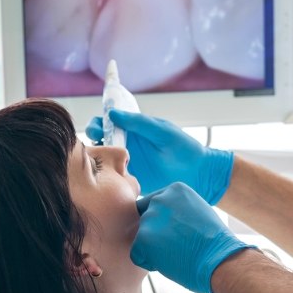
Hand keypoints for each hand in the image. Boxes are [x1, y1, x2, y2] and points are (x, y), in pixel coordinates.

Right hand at [85, 110, 233, 203]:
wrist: (198, 174)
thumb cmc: (184, 148)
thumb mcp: (162, 131)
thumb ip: (139, 122)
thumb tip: (112, 113)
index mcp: (133, 129)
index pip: (108, 122)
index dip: (99, 122)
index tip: (98, 125)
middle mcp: (127, 144)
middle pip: (101, 139)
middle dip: (94, 138)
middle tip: (97, 140)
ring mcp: (127, 162)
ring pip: (103, 158)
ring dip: (97, 156)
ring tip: (99, 157)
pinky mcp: (130, 179)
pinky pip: (112, 177)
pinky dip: (105, 175)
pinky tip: (106, 174)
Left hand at [131, 182, 252, 292]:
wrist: (219, 260)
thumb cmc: (213, 242)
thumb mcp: (197, 211)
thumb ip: (177, 209)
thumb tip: (163, 217)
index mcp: (174, 189)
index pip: (154, 205)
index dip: (166, 225)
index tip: (183, 233)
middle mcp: (160, 199)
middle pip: (146, 221)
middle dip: (158, 236)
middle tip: (180, 246)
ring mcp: (150, 218)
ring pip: (141, 238)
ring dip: (154, 249)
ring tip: (177, 254)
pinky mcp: (143, 239)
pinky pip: (137, 254)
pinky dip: (149, 263)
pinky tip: (170, 262)